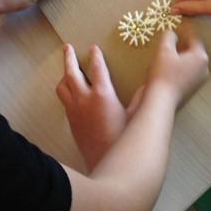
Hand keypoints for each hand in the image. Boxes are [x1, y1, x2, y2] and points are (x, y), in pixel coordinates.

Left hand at [57, 44, 143, 167]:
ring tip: (67, 71)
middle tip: (67, 48)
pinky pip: (64, 101)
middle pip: (71, 73)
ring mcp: (74, 111)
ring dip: (64, 76)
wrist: (104, 162)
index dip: (95, 56)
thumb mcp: (136, 117)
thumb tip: (148, 87)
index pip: (97, 68)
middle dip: (69, 58)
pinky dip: (66, 92)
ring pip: (63, 87)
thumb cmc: (123, 140)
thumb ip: (141, 100)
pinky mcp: (71, 123)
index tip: (93, 48)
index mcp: (102, 94)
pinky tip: (71, 94)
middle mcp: (84, 99)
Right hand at [147, 29, 208, 106]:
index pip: (194, 38)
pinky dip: (176, 69)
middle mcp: (203, 69)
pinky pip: (184, 74)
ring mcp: (197, 81)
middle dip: (180, 46)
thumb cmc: (163, 73)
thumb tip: (172, 33)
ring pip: (188, 63)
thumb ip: (169, 36)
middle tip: (168, 41)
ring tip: (164, 55)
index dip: (183, 31)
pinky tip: (164, 69)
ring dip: (178, 58)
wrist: (160, 101)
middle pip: (192, 51)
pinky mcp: (189, 90)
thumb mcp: (164, 50)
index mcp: (201, 57)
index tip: (174, 28)